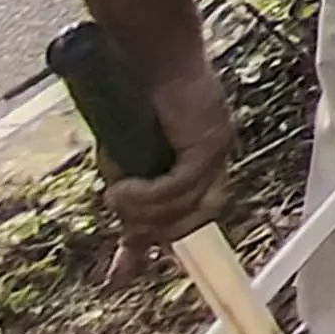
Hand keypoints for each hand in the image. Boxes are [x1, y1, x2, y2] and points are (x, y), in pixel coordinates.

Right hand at [97, 52, 235, 260]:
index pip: (191, 218)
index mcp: (199, 166)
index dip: (157, 246)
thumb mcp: (126, 158)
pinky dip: (149, 194)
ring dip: (145, 210)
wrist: (146, 55)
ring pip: (184, 205)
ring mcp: (217, 151)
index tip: (120, 278)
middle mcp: (215, 161)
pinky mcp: (209, 142)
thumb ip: (130, 196)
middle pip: (191, 221)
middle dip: (152, 228)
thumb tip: (122, 237)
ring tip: (117, 195)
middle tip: (122, 213)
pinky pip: (179, 185)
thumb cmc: (134, 101)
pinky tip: (123, 188)